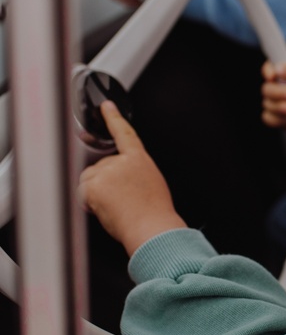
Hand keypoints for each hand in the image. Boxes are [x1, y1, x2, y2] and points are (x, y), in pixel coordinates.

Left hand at [79, 101, 185, 255]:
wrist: (151, 227)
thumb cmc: (154, 213)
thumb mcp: (151, 183)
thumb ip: (133, 173)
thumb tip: (119, 180)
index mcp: (139, 159)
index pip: (124, 133)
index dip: (114, 117)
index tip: (106, 106)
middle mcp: (121, 162)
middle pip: (99, 167)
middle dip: (103, 184)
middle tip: (120, 200)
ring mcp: (107, 172)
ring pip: (89, 180)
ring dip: (96, 193)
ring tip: (116, 206)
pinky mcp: (95, 185)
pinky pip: (83, 193)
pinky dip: (90, 203)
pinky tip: (106, 209)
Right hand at [261, 60, 285, 154]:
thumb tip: (278, 68)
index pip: (270, 68)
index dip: (268, 71)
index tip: (272, 77)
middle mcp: (280, 88)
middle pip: (266, 88)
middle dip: (277, 92)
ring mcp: (277, 104)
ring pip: (266, 103)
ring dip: (278, 106)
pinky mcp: (277, 119)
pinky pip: (268, 117)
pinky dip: (277, 119)